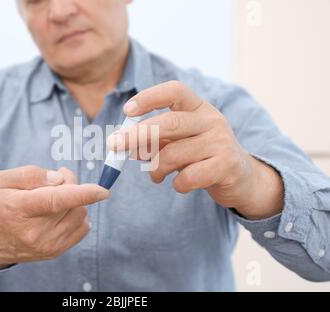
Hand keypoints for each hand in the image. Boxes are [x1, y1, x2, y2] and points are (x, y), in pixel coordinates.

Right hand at [0, 166, 108, 269]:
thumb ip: (28, 174)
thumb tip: (59, 178)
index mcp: (17, 209)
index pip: (55, 201)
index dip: (82, 193)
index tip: (103, 190)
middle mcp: (33, 231)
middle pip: (72, 203)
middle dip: (70, 184)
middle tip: (56, 180)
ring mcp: (46, 245)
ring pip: (80, 214)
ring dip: (74, 201)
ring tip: (54, 197)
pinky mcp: (54, 252)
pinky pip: (81, 228)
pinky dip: (76, 216)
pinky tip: (59, 213)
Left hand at [108, 81, 283, 219]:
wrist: (242, 178)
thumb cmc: (203, 155)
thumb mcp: (181, 142)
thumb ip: (156, 140)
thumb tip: (125, 145)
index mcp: (199, 107)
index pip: (174, 91)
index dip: (149, 97)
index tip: (127, 110)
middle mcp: (212, 120)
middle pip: (169, 123)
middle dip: (137, 135)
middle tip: (115, 146)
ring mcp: (221, 142)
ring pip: (174, 154)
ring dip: (155, 168)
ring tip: (155, 176)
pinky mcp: (225, 166)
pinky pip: (188, 177)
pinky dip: (177, 184)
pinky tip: (179, 184)